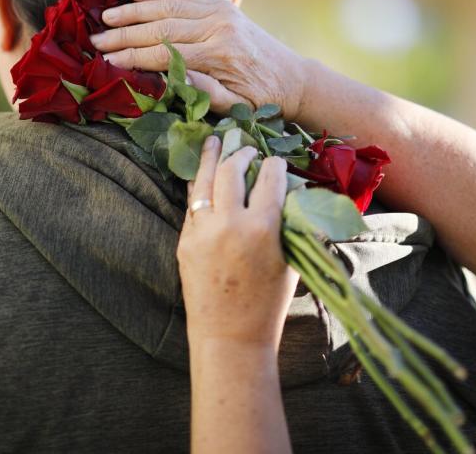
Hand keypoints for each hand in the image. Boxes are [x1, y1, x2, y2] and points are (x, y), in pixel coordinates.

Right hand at [93, 0, 309, 119]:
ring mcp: (221, 12)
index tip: (107, 61)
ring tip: (107, 15)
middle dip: (125, 34)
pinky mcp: (223, 6)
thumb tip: (171, 77)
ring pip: (169, 6)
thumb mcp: (236, 107)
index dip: (133, 57)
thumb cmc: (262, 100)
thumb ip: (205, 92)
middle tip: (95, 39)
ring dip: (135, 10)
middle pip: (161, 27)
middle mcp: (219, 27)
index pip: (165, 54)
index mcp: (220, 54)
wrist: (293, 79)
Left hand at [178, 136, 298, 350]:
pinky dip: (199, 185)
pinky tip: (202, 173)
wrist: (230, 336)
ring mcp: (203, 231)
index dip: (275, 166)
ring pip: (205, 181)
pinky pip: (192, 203)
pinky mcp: (185, 241)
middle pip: (234, 171)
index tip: (276, 162)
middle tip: (247, 149)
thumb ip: (290, 225)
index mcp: (263, 228)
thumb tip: (291, 194)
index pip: (271, 179)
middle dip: (242, 154)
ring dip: (212, 157)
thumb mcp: (291, 260)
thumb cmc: (269, 303)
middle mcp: (231, 224)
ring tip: (215, 139)